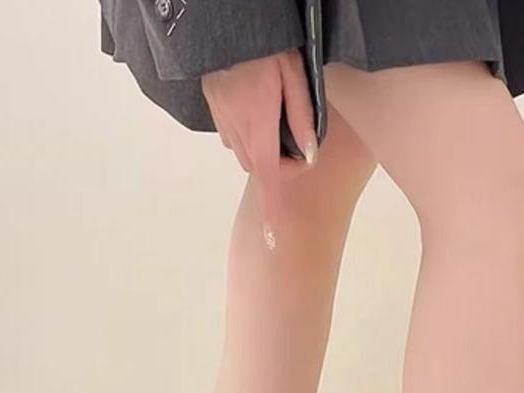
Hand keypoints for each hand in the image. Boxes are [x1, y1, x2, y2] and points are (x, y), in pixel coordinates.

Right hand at [202, 50, 316, 250]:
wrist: (223, 18)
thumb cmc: (267, 43)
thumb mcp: (293, 75)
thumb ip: (302, 118)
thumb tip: (309, 155)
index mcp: (258, 126)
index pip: (269, 179)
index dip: (273, 212)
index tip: (274, 240)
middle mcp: (235, 129)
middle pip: (260, 166)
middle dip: (279, 164)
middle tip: (298, 140)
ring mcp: (221, 119)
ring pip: (245, 149)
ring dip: (262, 147)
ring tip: (275, 113)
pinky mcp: (214, 106)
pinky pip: (233, 131)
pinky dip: (247, 130)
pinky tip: (255, 103)